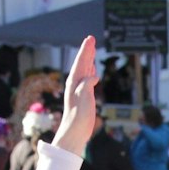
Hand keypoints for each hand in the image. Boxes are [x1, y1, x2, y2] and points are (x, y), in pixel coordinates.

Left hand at [52, 36, 97, 155]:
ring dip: (89, 59)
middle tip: (91, 39)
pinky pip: (88, 79)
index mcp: (74, 81)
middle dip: (87, 51)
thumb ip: (87, 84)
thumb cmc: (78, 116)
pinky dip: (90, 71)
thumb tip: (94, 76)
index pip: (81, 61)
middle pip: (82, 63)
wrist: (75, 131)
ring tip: (92, 50)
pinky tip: (93, 69)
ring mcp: (79, 89)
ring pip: (85, 69)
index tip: (90, 39)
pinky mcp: (84, 96)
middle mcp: (76, 83)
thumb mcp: (84, 97)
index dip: (86, 50)